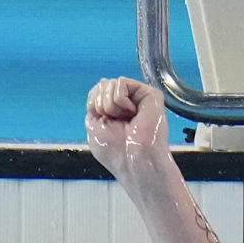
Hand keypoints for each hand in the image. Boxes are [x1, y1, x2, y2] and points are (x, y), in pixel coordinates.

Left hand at [85, 78, 171, 196]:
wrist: (135, 160)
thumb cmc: (116, 152)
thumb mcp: (94, 126)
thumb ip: (95, 103)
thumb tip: (103, 82)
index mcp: (115, 112)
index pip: (96, 92)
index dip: (93, 104)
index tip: (102, 122)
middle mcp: (128, 104)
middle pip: (102, 85)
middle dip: (101, 105)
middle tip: (116, 124)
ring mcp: (139, 99)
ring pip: (111, 83)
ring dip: (110, 106)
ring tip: (126, 121)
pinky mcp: (150, 94)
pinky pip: (121, 83)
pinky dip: (120, 101)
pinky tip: (133, 114)